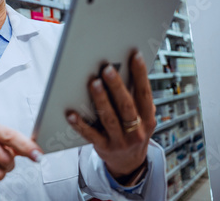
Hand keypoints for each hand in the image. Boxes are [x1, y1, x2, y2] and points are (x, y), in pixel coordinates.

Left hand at [66, 51, 155, 183]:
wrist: (129, 163)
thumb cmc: (133, 132)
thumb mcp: (143, 118)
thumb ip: (137, 98)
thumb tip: (127, 70)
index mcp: (147, 118)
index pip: (144, 93)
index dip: (141, 74)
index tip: (135, 56)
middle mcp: (136, 130)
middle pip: (126, 105)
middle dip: (116, 86)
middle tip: (107, 69)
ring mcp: (120, 140)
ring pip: (109, 118)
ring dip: (100, 100)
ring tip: (93, 83)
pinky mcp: (104, 147)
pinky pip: (90, 135)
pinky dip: (80, 124)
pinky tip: (72, 114)